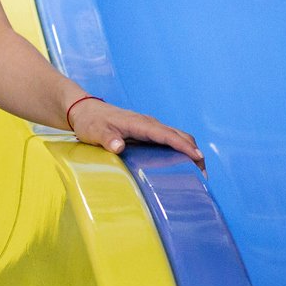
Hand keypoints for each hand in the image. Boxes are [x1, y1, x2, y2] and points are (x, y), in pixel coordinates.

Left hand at [67, 96, 203, 167]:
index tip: (198, 158)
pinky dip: (180, 150)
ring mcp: (149, 127)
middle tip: (202, 175)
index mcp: (140, 123)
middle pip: (179, 135)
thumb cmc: (90, 121)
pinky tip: (180, 165)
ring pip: (177, 137)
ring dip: (189, 152)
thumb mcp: (95, 131)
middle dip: (194, 152)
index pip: (167, 135)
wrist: (84, 110)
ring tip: (197, 174)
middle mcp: (149, 124)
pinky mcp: (147, 132)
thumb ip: (107, 138)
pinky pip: (169, 140)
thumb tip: (119, 146)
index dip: (183, 146)